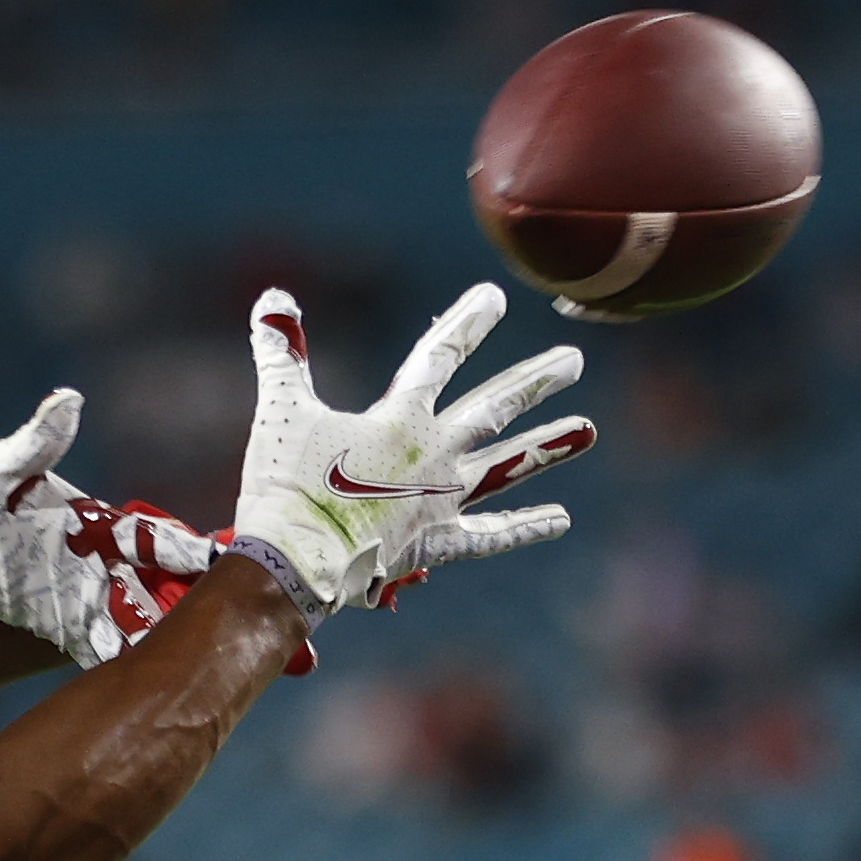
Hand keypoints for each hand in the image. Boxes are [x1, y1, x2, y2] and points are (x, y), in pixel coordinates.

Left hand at [0, 389, 215, 666]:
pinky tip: (151, 678)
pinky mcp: (54, 621)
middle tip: (240, 620)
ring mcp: (76, 593)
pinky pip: (99, 644)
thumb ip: (37, 441)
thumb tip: (67, 401)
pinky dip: (125, 658)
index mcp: (88, 518)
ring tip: (210, 659)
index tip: (220, 560)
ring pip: (137, 617)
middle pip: (156, 583)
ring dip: (167, 636)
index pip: (148, 535)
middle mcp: (93, 558)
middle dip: (194, 601)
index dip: (184, 550)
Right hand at [231, 285, 593, 617]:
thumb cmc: (284, 485)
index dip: (466, 324)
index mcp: (399, 418)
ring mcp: (441, 500)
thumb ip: (282, 356)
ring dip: (548, 446)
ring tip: (588, 430)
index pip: (439, 356)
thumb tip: (271, 298)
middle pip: (494, 408)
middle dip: (535, 381)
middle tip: (574, 360)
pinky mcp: (435, 542)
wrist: (293, 563)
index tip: (494, 297)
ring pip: (506, 466)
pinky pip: (488, 536)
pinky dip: (523, 528)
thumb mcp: (281, 412)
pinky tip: (562, 519)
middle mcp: (434, 454)